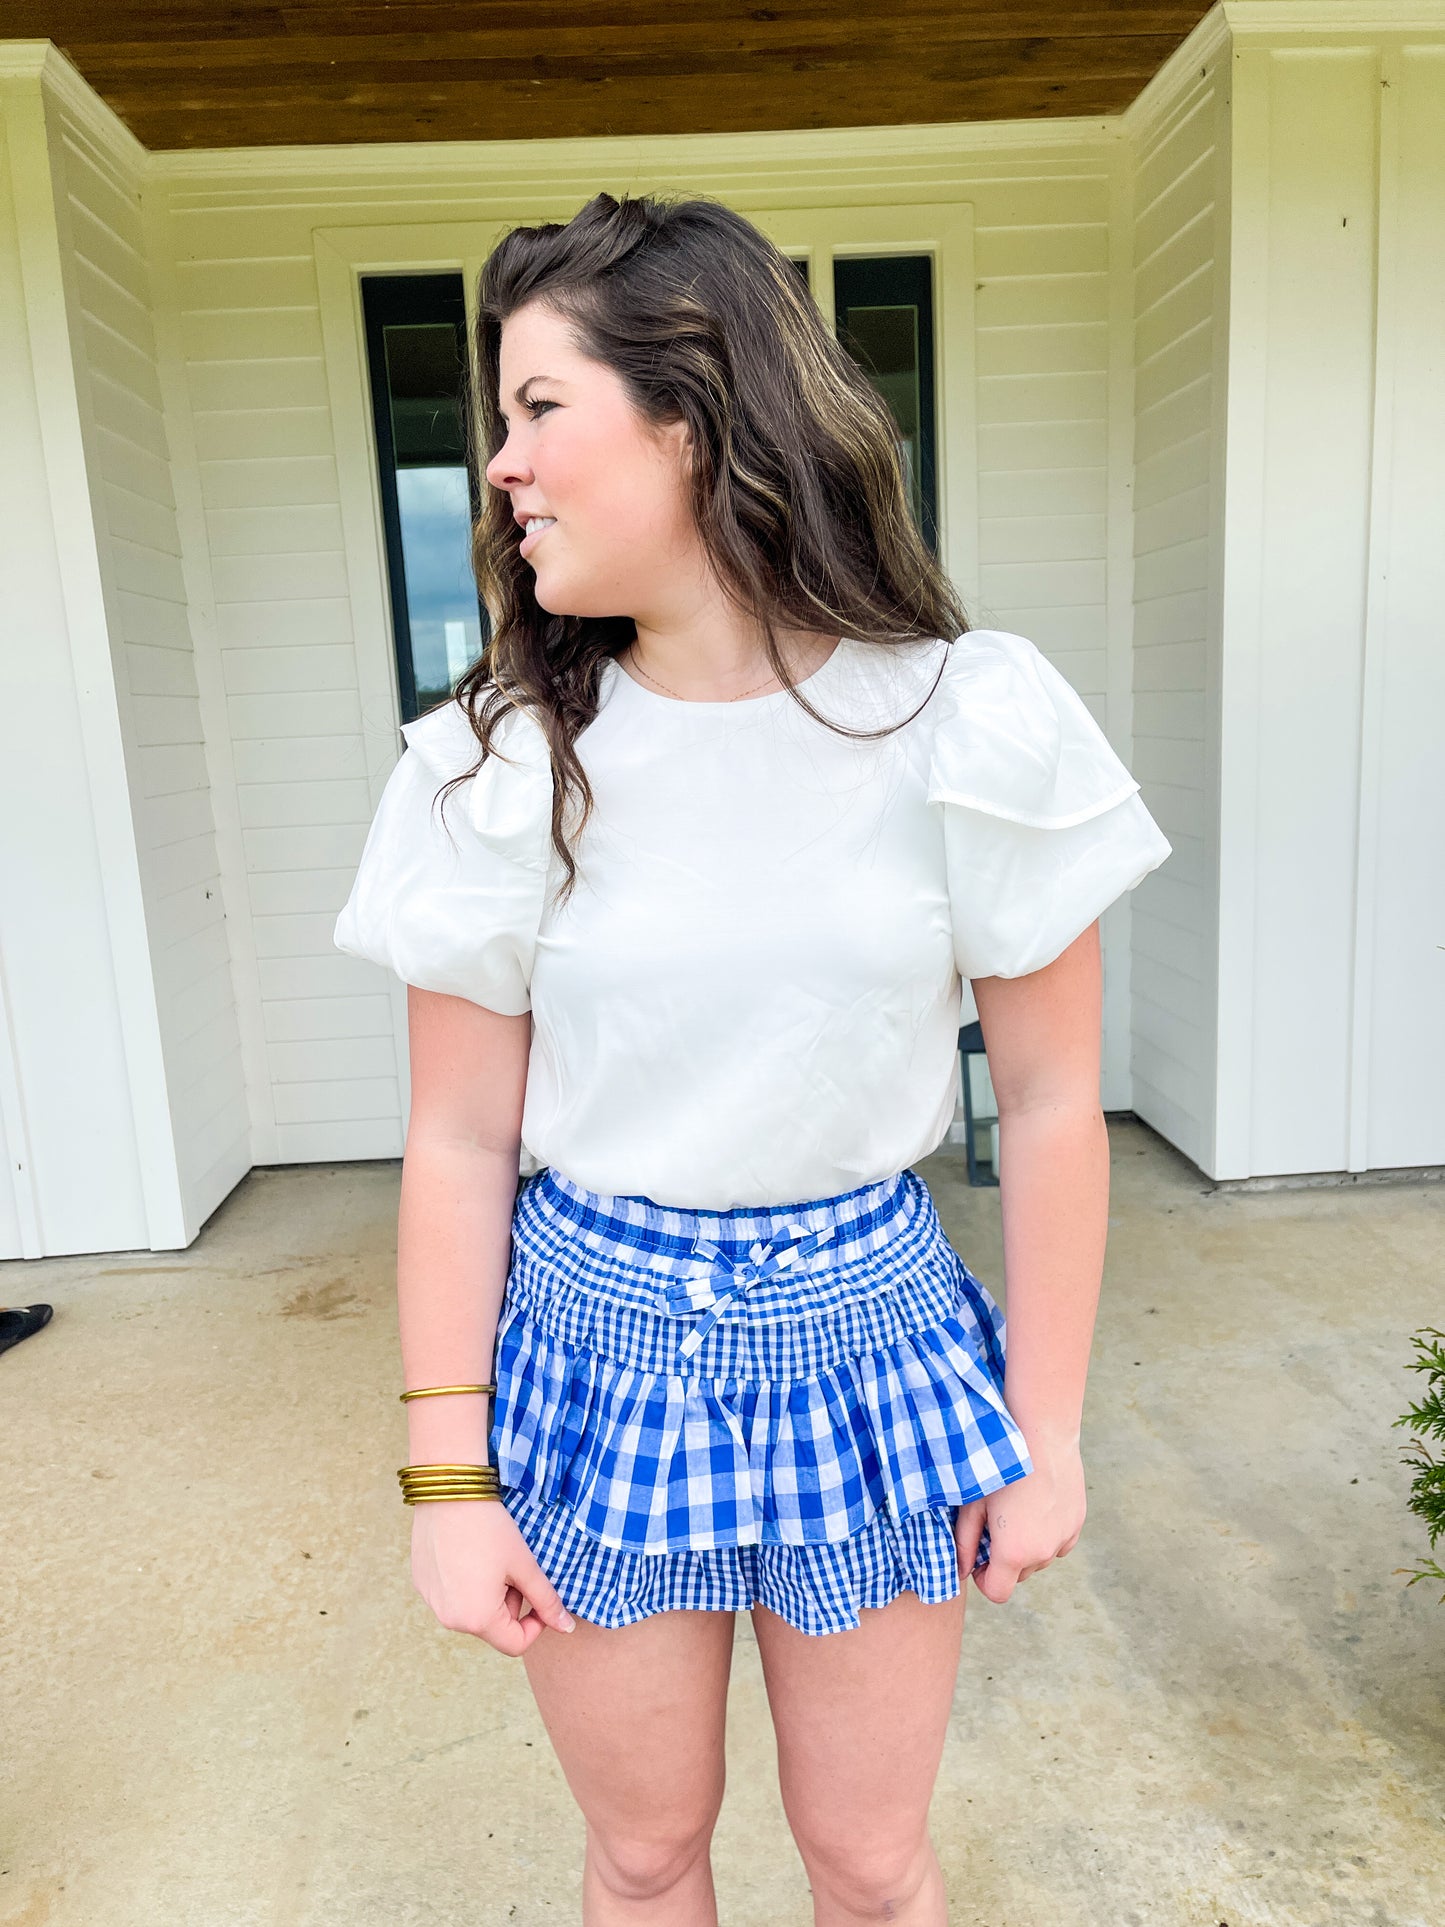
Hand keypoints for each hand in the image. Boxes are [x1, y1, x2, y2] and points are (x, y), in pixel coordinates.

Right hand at [410, 1499, 576, 1654]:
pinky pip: (451, 1596)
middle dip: (510, 1603)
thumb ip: (546, 1600)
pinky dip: (466, 1583)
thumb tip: (566, 1628)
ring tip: (490, 1558)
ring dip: (489, 1594)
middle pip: (493, 1627)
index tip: (539, 1595)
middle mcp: (449, 1619)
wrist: (449, 1492)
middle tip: (512, 1567)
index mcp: (476, 1619)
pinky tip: (469, 1553)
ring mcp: (432, 1602)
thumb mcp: (524, 1565)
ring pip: (472, 1612)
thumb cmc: (489, 1528)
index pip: (515, 1645)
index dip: (535, 1624)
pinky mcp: (422, 1585)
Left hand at [953, 1436, 1085, 1604]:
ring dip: (1027, 1547)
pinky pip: (1058, 1543)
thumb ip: (964, 1543)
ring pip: (1039, 1559)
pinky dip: (1047, 1535)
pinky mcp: (1077, 1524)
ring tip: (1016, 1510)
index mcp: (1013, 1552)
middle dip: (1004, 1560)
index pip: (997, 1593)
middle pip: (1018, 1575)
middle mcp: (1042, 1553)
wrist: (1041, 1435)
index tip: (979, 1557)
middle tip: (995, 1525)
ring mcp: (1063, 1539)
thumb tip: (960, 1571)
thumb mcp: (973, 1504)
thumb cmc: (1000, 1467)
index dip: (983, 1579)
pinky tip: (1036, 1506)